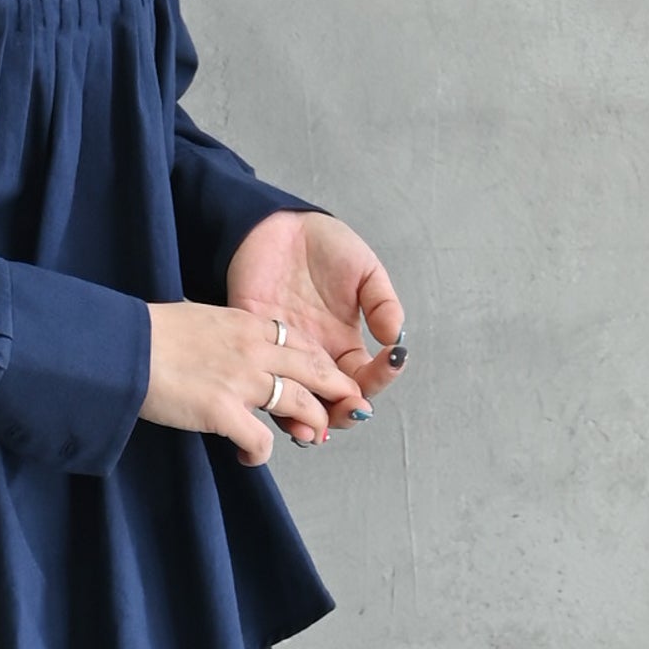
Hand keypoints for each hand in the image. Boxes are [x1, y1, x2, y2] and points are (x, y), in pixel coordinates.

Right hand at [138, 300, 365, 466]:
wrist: (121, 347)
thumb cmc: (149, 334)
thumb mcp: (198, 319)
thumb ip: (224, 334)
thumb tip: (228, 349)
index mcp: (246, 323)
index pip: (301, 343)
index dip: (320, 365)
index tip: (325, 381)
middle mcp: (253, 349)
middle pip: (315, 371)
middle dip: (336, 393)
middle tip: (341, 412)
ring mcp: (241, 380)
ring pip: (301, 406)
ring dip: (310, 425)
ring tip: (306, 438)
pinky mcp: (223, 411)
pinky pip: (262, 442)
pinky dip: (259, 454)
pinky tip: (247, 457)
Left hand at [226, 210, 406, 441]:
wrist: (276, 223)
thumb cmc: (324, 245)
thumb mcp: (365, 270)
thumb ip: (382, 303)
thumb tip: (396, 338)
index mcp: (344, 342)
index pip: (364, 378)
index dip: (380, 378)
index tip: (390, 362)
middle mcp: (315, 355)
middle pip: (330, 403)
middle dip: (343, 413)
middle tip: (349, 409)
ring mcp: (282, 352)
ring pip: (294, 401)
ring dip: (306, 418)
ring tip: (314, 424)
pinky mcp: (253, 341)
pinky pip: (259, 377)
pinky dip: (268, 397)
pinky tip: (278, 401)